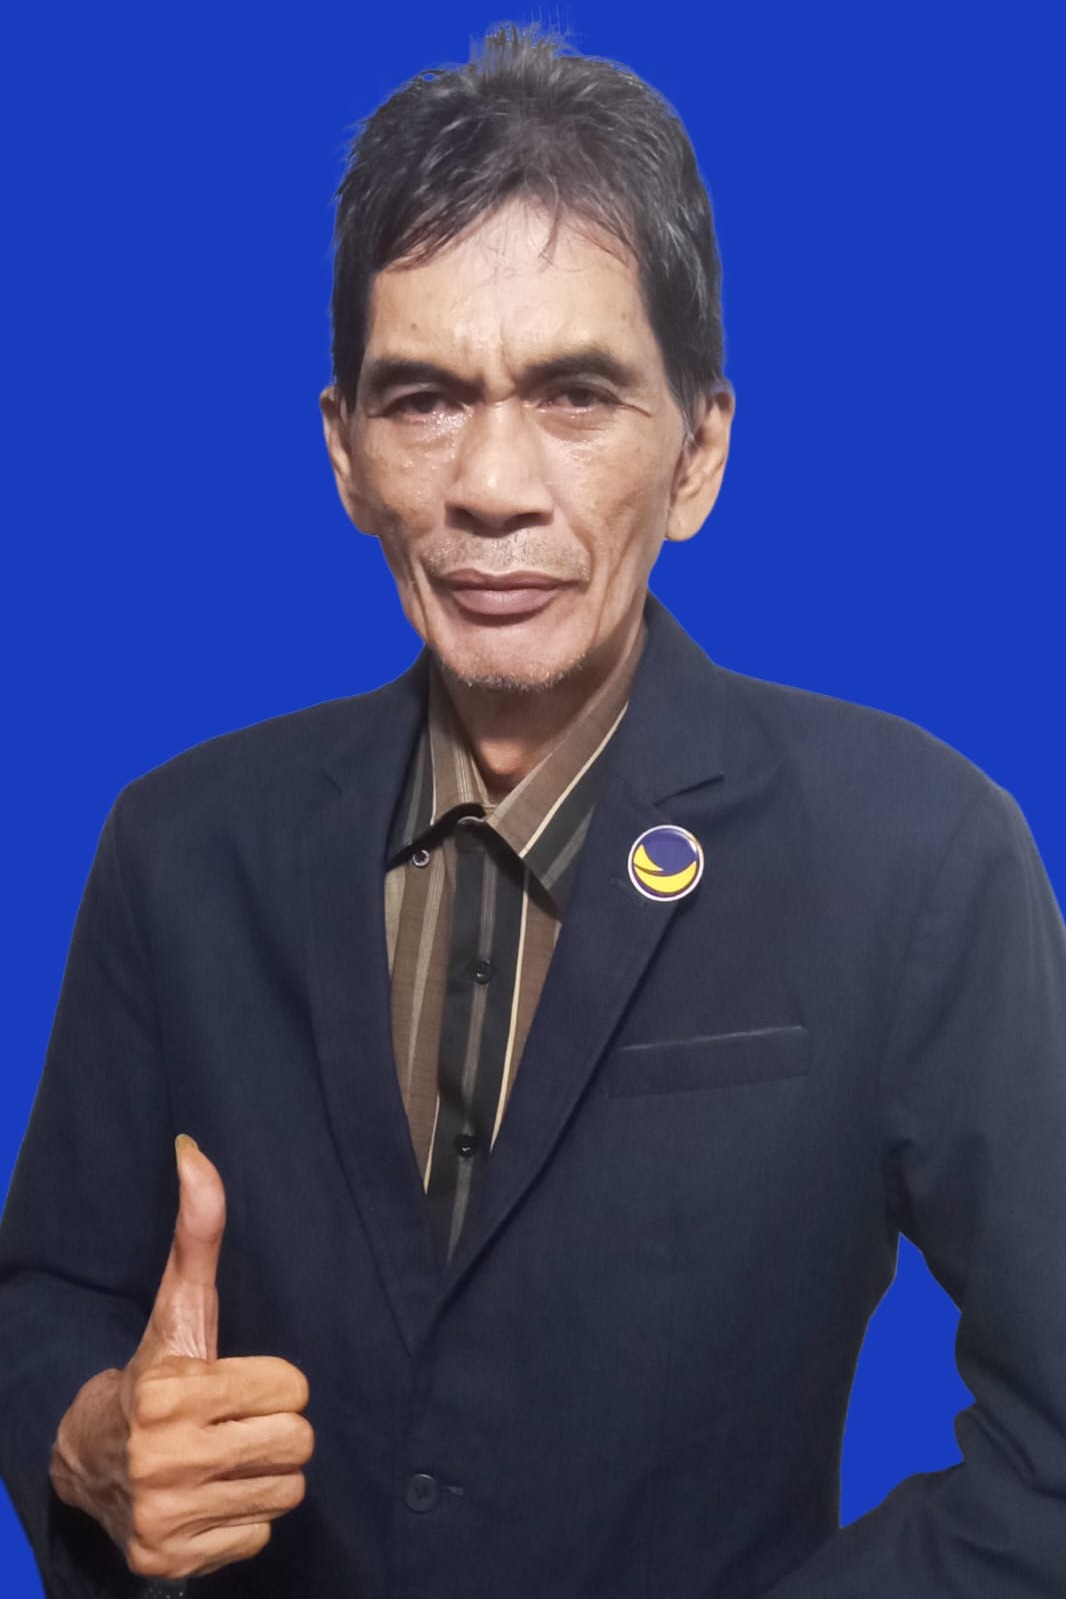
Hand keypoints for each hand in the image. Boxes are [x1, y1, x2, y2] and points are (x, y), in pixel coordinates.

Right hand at [49, 1136, 313, 1580]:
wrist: (88, 1460)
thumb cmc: (156, 1371)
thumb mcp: (179, 1306)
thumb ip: (199, 1232)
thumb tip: (195, 1149)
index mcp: (171, 1393)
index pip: (293, 1390)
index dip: (275, 1383)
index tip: (241, 1383)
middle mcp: (165, 1459)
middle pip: (298, 1444)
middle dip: (278, 1429)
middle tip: (241, 1422)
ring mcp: (166, 1517)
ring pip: (286, 1492)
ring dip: (264, 1474)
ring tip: (225, 1456)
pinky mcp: (170, 1561)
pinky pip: (259, 1536)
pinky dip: (242, 1518)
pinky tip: (210, 1495)